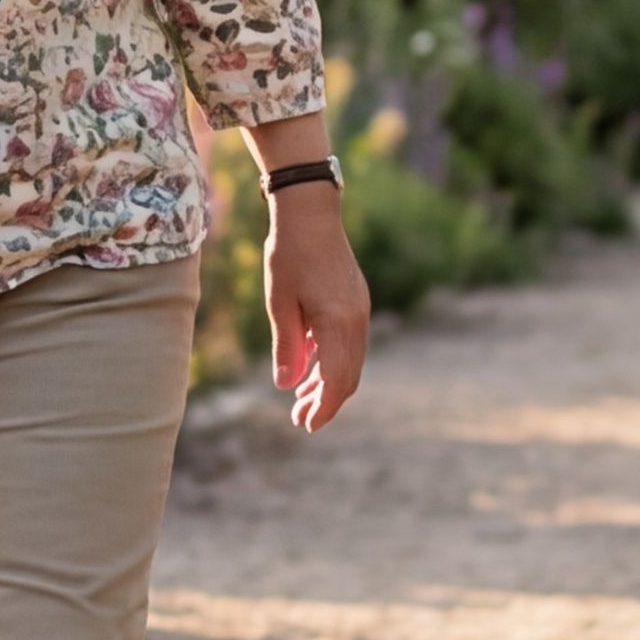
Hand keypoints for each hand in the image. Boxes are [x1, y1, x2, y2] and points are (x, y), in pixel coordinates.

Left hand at [262, 184, 368, 430]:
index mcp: (338, 323)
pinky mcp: (356, 302)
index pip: (335, 381)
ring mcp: (360, 311)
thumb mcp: (279, 303)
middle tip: (299, 420)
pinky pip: (349, 343)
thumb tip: (286, 385)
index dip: (323, 408)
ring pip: (350, 361)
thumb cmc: (289, 254)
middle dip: (325, 402)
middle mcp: (356, 321)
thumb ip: (286, 347)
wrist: (311, 213)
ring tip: (301, 399)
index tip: (306, 426)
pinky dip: (331, 361)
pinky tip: (308, 366)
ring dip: (327, 383)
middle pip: (347, 376)